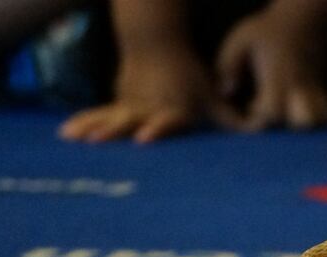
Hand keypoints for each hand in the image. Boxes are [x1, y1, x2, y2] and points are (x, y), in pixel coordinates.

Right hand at [59, 47, 239, 142]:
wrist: (155, 43)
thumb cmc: (189, 75)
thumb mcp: (213, 96)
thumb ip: (233, 119)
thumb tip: (262, 131)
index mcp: (172, 109)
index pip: (165, 121)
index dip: (156, 130)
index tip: (143, 139)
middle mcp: (148, 109)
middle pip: (129, 121)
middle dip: (114, 131)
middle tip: (98, 143)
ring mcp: (129, 105)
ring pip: (108, 118)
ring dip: (91, 128)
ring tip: (74, 141)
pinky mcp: (117, 102)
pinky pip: (97, 114)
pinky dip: (82, 122)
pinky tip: (65, 134)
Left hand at [216, 4, 326, 130]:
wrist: (304, 20)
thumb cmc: (268, 30)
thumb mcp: (240, 40)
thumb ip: (228, 65)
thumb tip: (226, 91)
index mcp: (277, 76)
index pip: (272, 110)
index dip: (260, 115)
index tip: (250, 106)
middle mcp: (299, 86)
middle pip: (299, 122)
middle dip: (281, 124)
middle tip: (267, 113)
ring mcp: (314, 90)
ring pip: (319, 120)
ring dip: (303, 124)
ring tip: (287, 117)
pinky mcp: (322, 91)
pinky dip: (317, 119)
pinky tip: (299, 113)